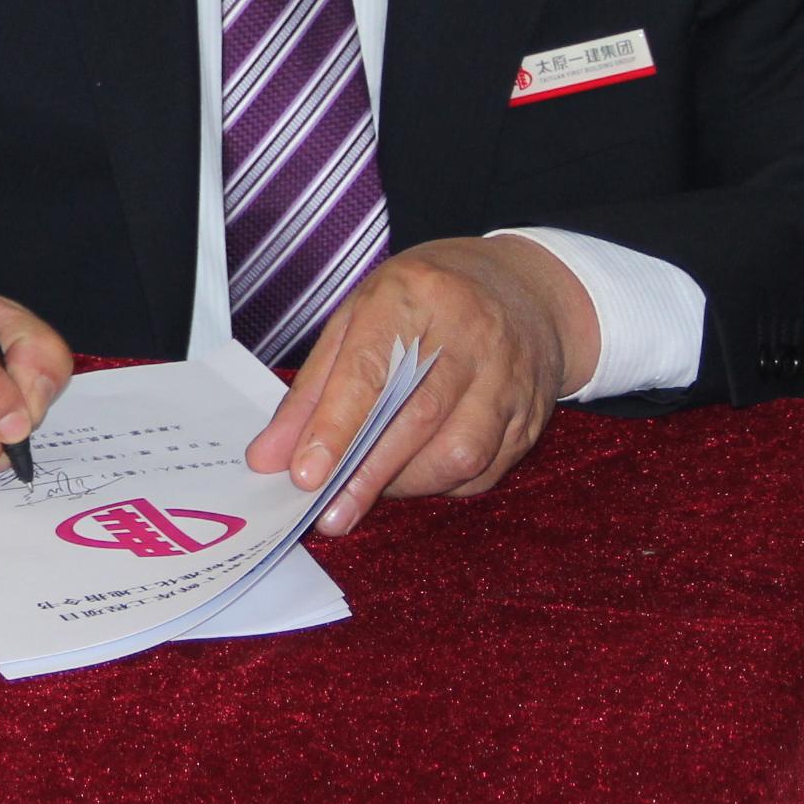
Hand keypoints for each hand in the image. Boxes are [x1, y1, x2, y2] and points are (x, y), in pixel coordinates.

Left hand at [245, 233, 599, 533]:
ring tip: (371, 489)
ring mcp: (509, 376)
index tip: (306, 474)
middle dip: (366, 474)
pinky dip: (444, 484)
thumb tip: (271, 456)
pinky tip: (417, 475)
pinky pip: (486, 470)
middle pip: (416, 416)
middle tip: (329, 512)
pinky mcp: (531, 415)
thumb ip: (311, 390)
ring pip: (459, 451)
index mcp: (412, 296)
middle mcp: (470, 333)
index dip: (336, 427)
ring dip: (407, 483)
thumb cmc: (422, 304)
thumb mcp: (355, 319)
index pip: (370, 369)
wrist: (521, 290)